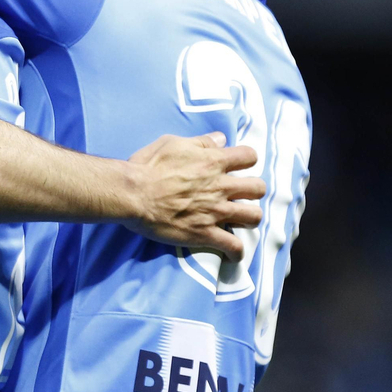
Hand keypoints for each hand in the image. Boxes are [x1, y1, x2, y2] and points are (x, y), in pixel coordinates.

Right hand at [122, 133, 265, 259]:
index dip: (246, 160)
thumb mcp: (172, 143)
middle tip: (241, 194)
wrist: (133, 194)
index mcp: (214, 162)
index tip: (239, 166)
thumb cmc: (148, 166)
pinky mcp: (205, 234)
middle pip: (258, 188)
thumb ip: (201, 142)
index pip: (249, 156)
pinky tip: (234, 253)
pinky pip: (233, 247)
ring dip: (249, 218)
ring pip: (254, 216)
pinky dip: (237, 251)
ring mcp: (216, 212)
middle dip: (253, 190)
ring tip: (240, 220)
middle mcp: (221, 186)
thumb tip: (220, 139)